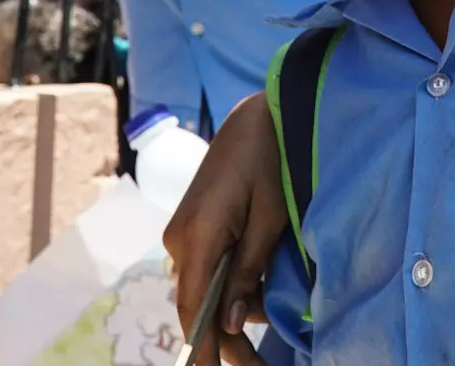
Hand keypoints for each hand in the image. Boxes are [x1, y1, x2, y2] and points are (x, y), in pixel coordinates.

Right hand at [165, 95, 288, 365]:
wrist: (264, 112)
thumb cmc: (274, 159)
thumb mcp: (271, 219)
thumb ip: (250, 271)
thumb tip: (232, 323)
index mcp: (197, 236)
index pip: (194, 307)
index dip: (204, 348)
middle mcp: (179, 239)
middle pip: (196, 304)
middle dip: (222, 339)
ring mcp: (183, 232)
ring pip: (202, 289)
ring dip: (228, 314)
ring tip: (261, 339)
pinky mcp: (195, 226)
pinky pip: (206, 269)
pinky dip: (227, 290)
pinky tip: (250, 304)